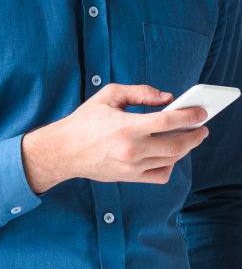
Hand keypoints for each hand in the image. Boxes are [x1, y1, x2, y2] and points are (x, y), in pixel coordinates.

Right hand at [21, 84, 208, 193]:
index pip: (167, 121)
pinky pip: (160, 175)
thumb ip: (140, 92)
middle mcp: (131, 149)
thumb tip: (167, 98)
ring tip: (188, 137)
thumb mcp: (109, 95)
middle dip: (195, 135)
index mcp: (126, 126)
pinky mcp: (130, 177)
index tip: (202, 112)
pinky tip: (169, 154)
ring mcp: (132, 167)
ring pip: (171, 160)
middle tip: (202, 127)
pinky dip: (170, 165)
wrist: (65, 150)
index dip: (189, 116)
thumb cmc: (85, 120)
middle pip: (176, 145)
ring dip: (185, 148)